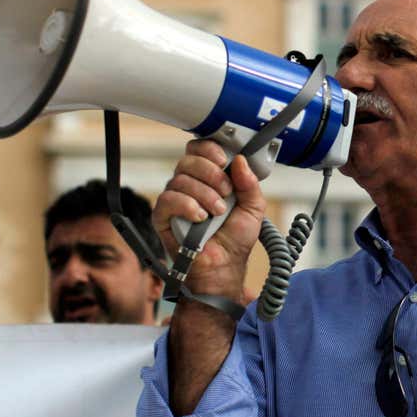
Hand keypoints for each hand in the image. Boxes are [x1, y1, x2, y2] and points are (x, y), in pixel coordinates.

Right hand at [151, 139, 267, 301]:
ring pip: (180, 179)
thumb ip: (250, 183)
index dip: (209, 149)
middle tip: (226, 191)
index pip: (199, 149)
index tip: (224, 160)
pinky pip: (167, 199)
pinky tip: (200, 217)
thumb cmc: (236, 239)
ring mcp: (174, 200)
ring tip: (217, 212)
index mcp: (208, 178)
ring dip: (204, 194)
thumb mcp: (253, 207)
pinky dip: (186, 205)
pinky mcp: (163, 217)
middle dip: (210, 172)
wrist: (225, 267)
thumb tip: (240, 160)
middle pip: (188, 160)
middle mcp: (188, 185)